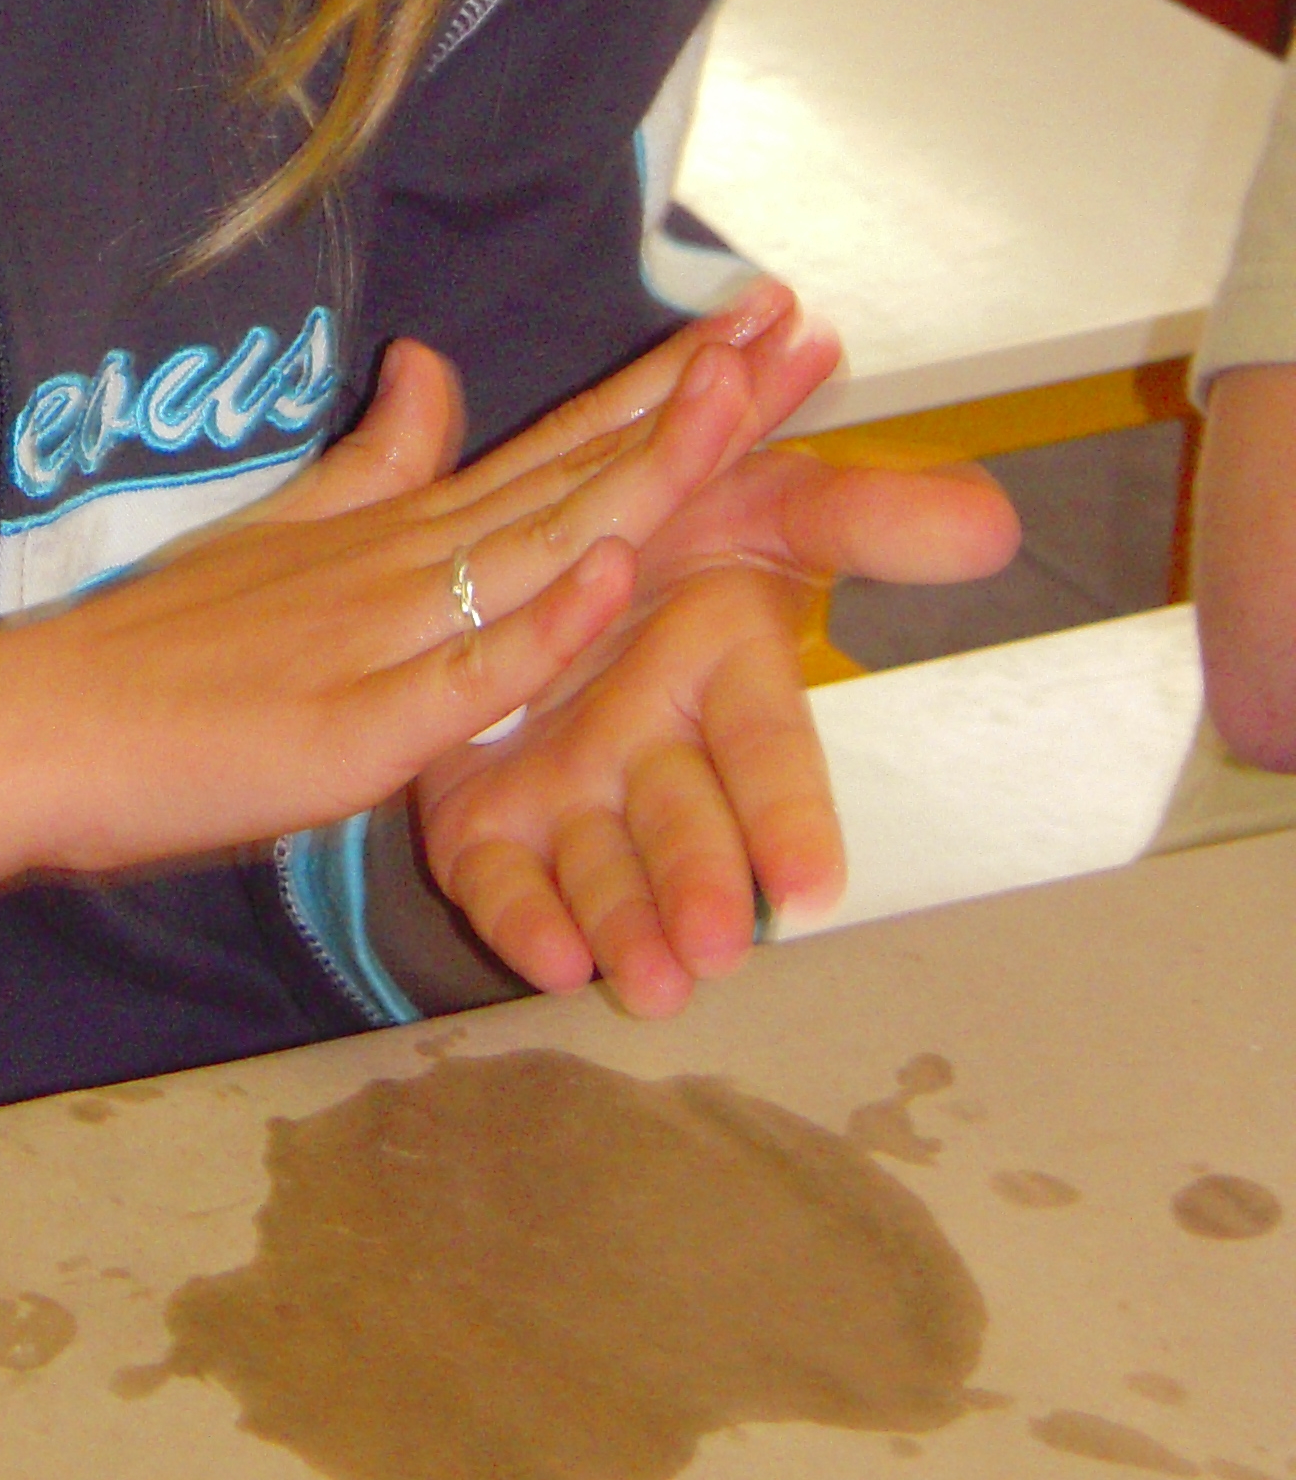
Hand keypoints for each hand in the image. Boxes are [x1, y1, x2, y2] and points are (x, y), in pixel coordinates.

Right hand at [0, 299, 812, 882]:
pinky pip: (468, 671)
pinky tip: (610, 569)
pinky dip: (543, 622)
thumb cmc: (157, 650)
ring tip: (738, 404)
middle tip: (801, 330)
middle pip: (576, 471)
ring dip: (644, 475)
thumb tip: (432, 365)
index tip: (762, 320)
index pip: (559, 439)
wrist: (35, 724)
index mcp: (400, 525)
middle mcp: (408, 560)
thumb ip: (374, 461)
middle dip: (695, 403)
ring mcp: (383, 635)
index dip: (667, 382)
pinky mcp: (354, 726)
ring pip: (541, 545)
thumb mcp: (283, 534)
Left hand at [414, 342, 1020, 1013]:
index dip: (790, 816)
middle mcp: (653, 747)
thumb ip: (863, 514)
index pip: (769, 752)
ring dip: (627, 928)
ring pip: (602, 871)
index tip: (814, 885)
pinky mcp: (487, 821)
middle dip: (705, 887)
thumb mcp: (762, 498)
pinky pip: (499, 878)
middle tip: (719, 945)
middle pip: (685, 826)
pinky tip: (545, 958)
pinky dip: (522, 919)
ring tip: (650, 982)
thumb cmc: (665, 523)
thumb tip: (992, 521)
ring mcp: (570, 791)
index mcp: (722, 675)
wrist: (531, 538)